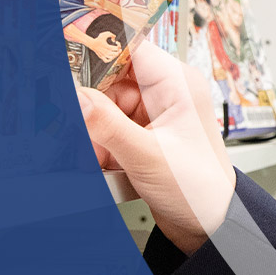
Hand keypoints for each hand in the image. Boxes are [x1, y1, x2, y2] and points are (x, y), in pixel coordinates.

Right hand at [77, 41, 234, 253]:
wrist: (211, 227)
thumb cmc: (201, 190)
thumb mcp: (147, 156)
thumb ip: (106, 126)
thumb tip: (74, 98)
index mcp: (176, 84)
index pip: (130, 48)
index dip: (96, 48)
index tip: (63, 56)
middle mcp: (164, 95)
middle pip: (109, 81)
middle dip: (87, 103)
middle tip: (64, 116)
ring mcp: (151, 117)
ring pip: (104, 109)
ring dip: (91, 131)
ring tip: (88, 151)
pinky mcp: (141, 138)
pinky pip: (108, 132)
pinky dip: (97, 147)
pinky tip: (98, 164)